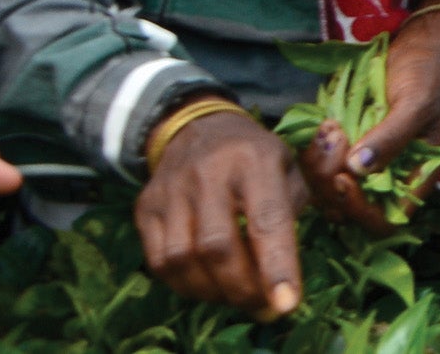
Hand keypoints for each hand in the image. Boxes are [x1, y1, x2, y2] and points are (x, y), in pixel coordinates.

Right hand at [137, 105, 307, 316]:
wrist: (197, 129)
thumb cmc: (256, 156)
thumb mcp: (290, 166)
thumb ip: (293, 210)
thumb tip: (285, 271)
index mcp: (256, 160)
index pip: (268, 219)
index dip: (277, 266)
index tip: (287, 304)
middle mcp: (209, 173)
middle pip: (219, 247)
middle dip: (244, 289)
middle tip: (265, 309)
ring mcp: (171, 191)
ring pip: (184, 259)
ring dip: (214, 291)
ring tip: (238, 297)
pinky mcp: (145, 208)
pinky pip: (160, 262)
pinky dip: (186, 285)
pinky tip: (209, 285)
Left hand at [299, 0, 439, 229]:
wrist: (415, 48)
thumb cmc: (425, 75)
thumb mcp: (415, 102)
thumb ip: (392, 136)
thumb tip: (359, 168)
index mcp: (413, 177)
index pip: (384, 219)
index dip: (360, 209)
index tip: (344, 178)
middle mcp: (385, 179)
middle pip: (347, 209)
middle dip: (332, 180)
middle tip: (333, 137)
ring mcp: (360, 166)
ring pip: (326, 190)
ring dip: (319, 164)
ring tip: (329, 127)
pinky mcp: (341, 150)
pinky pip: (316, 167)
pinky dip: (313, 152)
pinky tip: (323, 125)